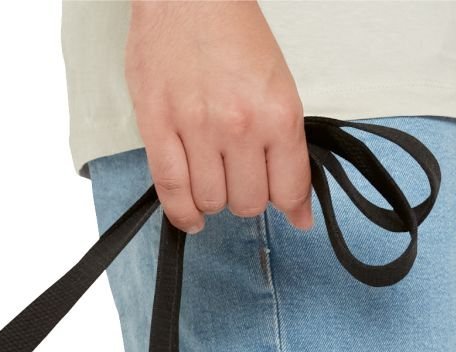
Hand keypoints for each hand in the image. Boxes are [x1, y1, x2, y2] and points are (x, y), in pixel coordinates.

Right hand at [125, 0, 311, 234]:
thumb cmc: (231, 32)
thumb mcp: (278, 84)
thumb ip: (288, 148)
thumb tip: (298, 210)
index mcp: (278, 112)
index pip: (289, 188)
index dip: (289, 205)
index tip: (288, 209)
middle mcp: (239, 125)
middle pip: (249, 202)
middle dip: (247, 197)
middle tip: (242, 178)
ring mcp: (196, 129)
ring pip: (212, 202)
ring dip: (214, 199)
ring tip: (213, 179)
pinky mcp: (158, 128)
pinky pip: (172, 191)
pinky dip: (183, 213)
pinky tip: (192, 215)